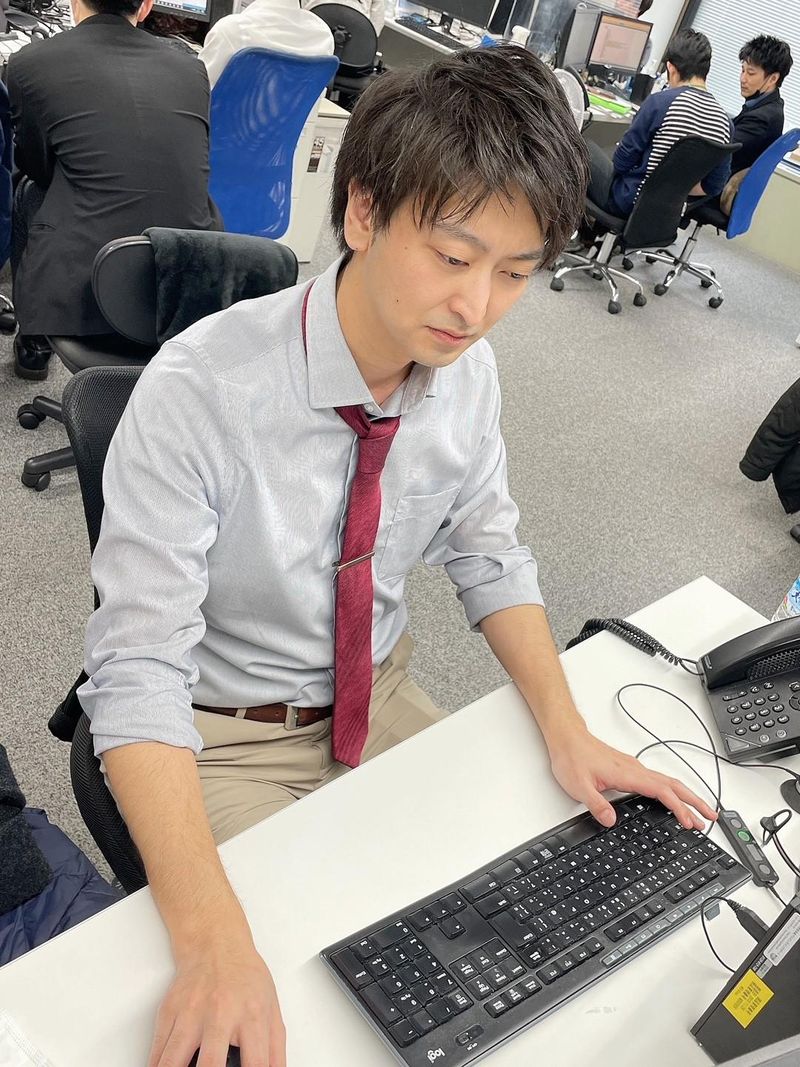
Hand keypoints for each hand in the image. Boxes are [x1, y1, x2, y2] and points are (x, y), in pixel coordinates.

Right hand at [148, 934, 285, 1066]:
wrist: (215, 944)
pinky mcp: (169, 1012)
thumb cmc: (245, 977)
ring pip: (174, 1059)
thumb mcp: (271, 1009)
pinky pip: (158, 1049)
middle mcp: (220, 1014)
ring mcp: (191, 1014)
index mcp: (251, 1017)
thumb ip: (275, 1050)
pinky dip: (157, 1066)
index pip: (256, 1063)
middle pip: (211, 1063)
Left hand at [546, 724, 717, 829]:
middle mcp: (635, 769)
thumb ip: (596, 804)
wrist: (566, 737)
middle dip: (695, 801)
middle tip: (711, 817)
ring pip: (668, 781)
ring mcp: (634, 768)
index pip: (662, 791)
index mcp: (627, 774)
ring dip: (686, 796)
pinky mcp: (629, 768)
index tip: (691, 822)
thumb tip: (611, 820)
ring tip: (699, 812)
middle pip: (674, 785)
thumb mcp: (578, 786)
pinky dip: (672, 791)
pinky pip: (658, 780)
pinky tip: (672, 799)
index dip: (679, 807)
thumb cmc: (571, 757)